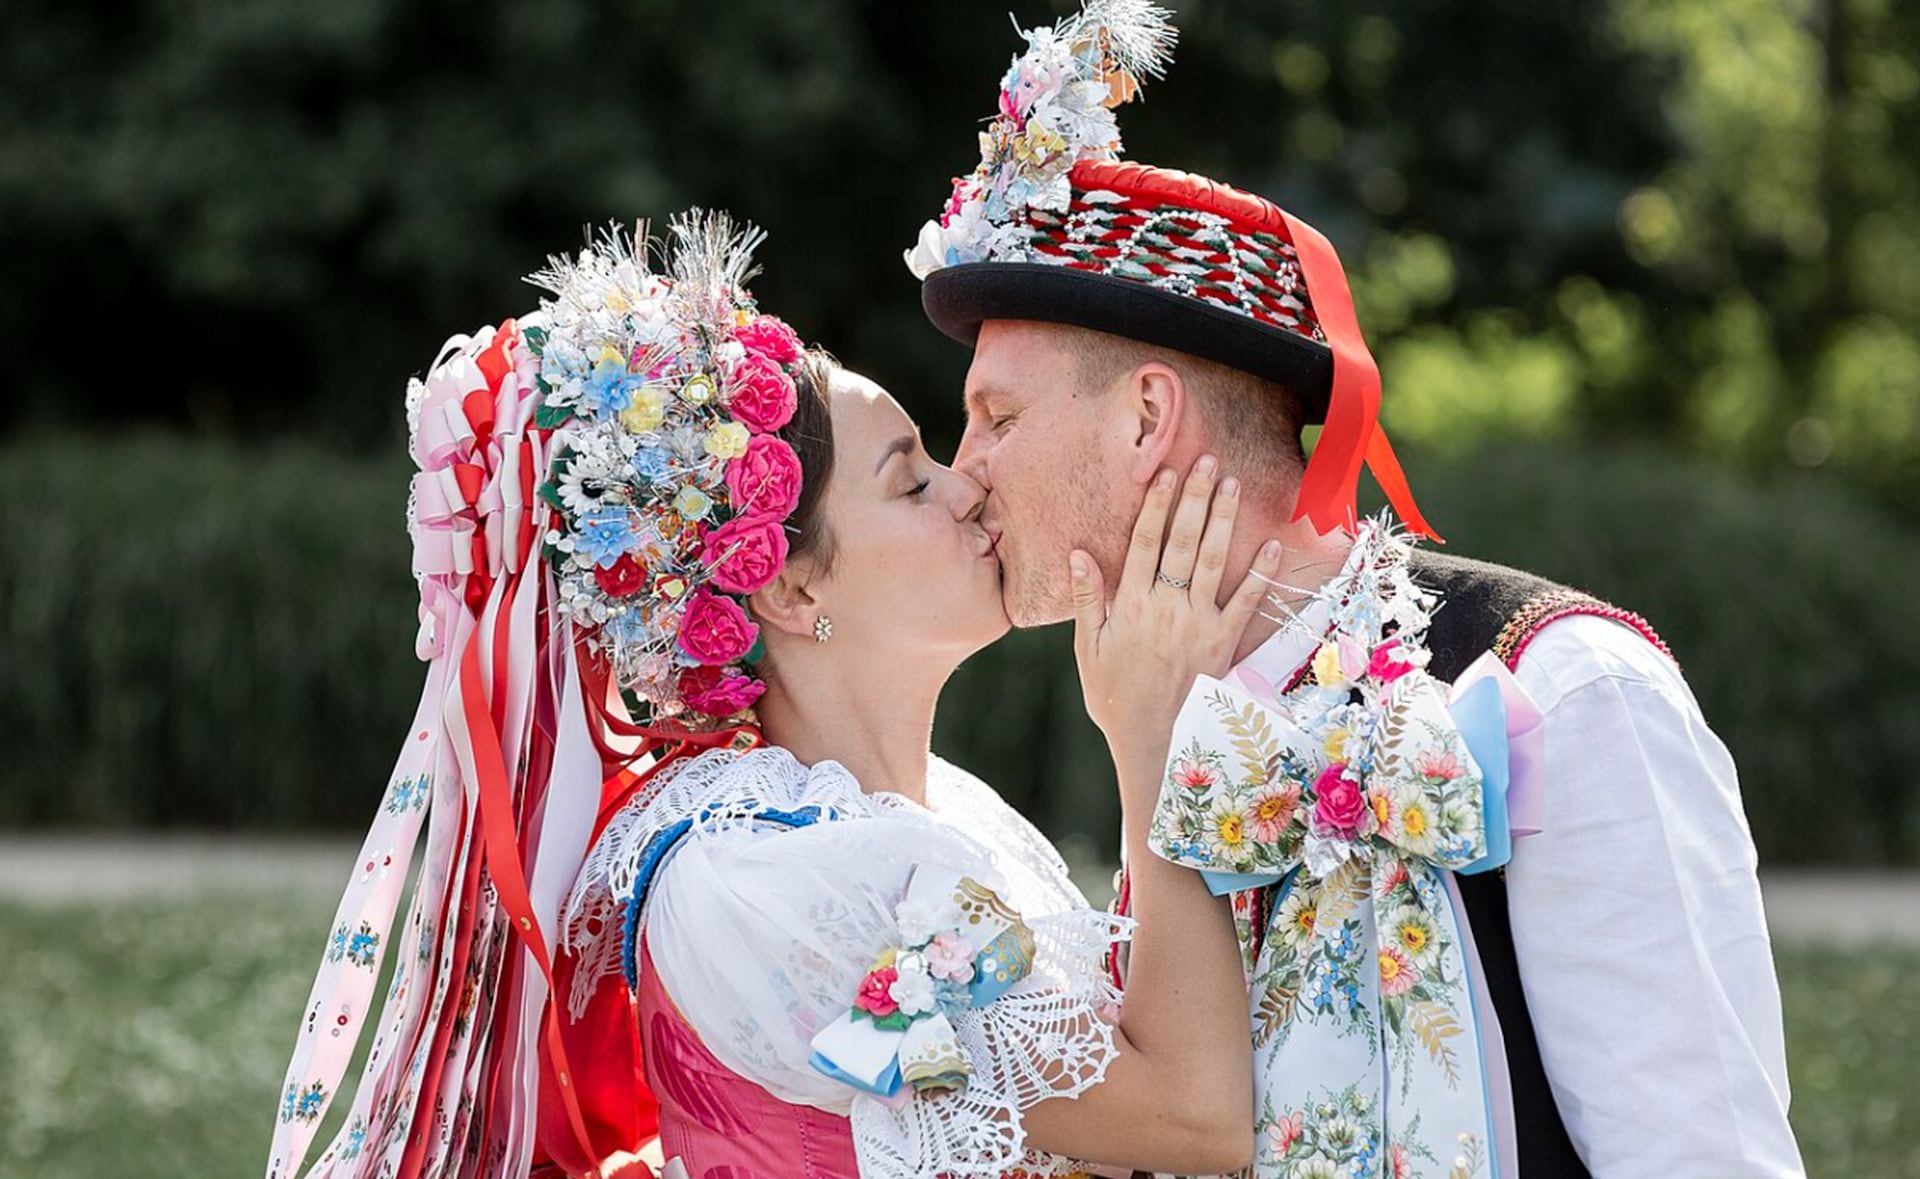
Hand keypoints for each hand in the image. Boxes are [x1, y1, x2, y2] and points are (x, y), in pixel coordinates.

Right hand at [1070, 456, 1282, 782]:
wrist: (1152, 742)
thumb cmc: (1113, 696)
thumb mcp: (1088, 647)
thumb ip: (1087, 598)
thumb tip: (1077, 553)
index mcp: (1132, 605)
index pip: (1145, 543)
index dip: (1157, 506)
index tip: (1166, 473)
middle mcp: (1167, 607)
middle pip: (1183, 542)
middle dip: (1196, 498)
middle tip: (1208, 461)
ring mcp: (1198, 623)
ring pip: (1214, 562)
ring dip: (1224, 520)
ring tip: (1233, 484)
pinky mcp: (1223, 643)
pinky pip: (1245, 603)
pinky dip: (1260, 575)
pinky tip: (1272, 546)